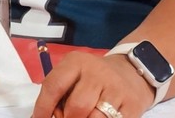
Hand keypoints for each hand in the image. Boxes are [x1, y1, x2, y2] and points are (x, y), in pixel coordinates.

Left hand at [33, 51, 154, 117]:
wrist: (132, 72)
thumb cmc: (94, 79)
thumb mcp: (74, 77)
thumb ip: (59, 94)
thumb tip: (42, 117)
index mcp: (76, 62)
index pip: (54, 86)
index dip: (43, 108)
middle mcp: (97, 72)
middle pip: (76, 107)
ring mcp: (116, 89)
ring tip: (87, 116)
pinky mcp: (132, 105)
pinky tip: (102, 117)